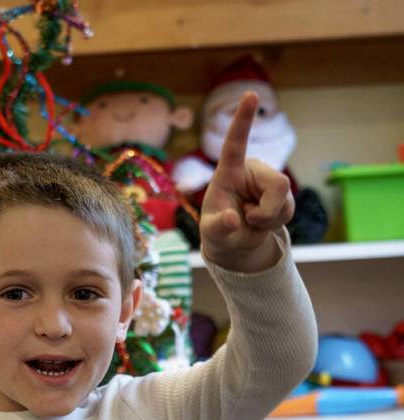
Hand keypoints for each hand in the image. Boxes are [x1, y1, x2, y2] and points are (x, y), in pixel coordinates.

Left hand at [199, 92, 294, 272]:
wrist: (235, 242)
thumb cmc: (219, 230)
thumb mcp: (213, 234)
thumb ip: (219, 227)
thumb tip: (232, 220)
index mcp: (230, 171)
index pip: (235, 143)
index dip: (243, 120)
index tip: (251, 94)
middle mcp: (252, 170)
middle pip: (279, 183)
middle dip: (268, 211)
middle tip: (250, 220)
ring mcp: (269, 181)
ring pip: (285, 198)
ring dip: (269, 219)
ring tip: (252, 221)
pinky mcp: (282, 194)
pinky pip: (288, 210)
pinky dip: (274, 223)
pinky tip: (261, 223)